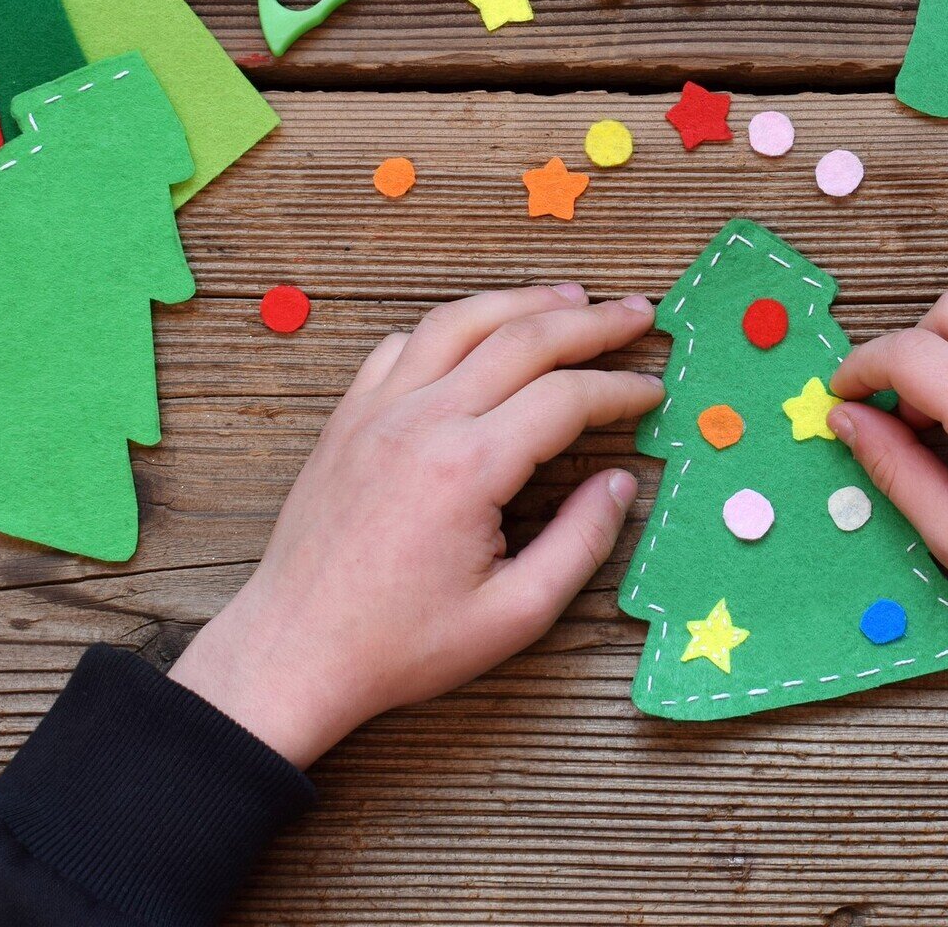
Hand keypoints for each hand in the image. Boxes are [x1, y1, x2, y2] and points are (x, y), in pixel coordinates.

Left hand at [169, 283, 662, 766]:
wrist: (293, 652)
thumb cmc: (401, 645)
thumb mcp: (514, 615)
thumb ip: (579, 543)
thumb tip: (621, 484)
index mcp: (468, 468)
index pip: (566, 398)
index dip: (620, 389)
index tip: (653, 391)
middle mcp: (422, 422)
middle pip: (522, 339)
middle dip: (591, 322)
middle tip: (637, 313)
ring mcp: (377, 412)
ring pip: (459, 322)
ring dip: (521, 301)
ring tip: (570, 296)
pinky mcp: (347, 419)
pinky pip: (402, 345)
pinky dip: (450, 326)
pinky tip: (477, 332)